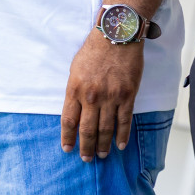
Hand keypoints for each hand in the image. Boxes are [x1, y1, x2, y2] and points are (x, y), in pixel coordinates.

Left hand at [61, 28, 142, 161]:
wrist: (117, 35)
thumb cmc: (94, 49)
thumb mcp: (75, 68)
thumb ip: (75, 90)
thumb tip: (75, 110)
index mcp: (75, 89)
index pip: (69, 120)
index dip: (68, 137)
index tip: (67, 148)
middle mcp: (92, 96)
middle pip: (87, 129)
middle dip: (85, 147)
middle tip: (86, 158)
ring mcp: (110, 97)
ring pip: (105, 129)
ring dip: (102, 145)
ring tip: (101, 155)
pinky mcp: (127, 95)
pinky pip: (124, 121)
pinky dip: (122, 135)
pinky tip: (120, 145)